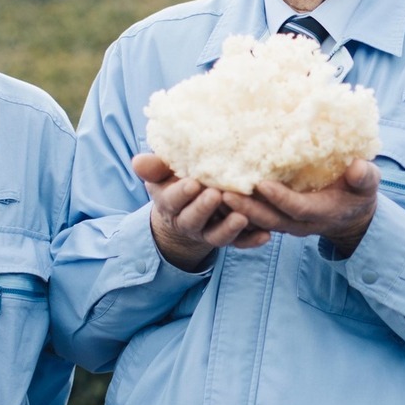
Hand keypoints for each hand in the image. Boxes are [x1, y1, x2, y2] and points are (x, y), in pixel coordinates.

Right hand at [132, 154, 269, 271]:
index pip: (172, 201)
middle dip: (203, 209)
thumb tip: (138, 161)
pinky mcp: (230, 238)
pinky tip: (266, 235)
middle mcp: (189, 222)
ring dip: (229, 229)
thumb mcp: (162, 173)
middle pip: (193, 220)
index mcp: (170, 204)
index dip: (181, 194)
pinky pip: (240, 243)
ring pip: (217, 236)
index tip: (193, 183)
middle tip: (216, 195)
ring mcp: (209, 232)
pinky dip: (252, 241)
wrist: (190, 205)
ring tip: (242, 218)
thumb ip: (153, 167)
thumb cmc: (176, 181)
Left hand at [221, 159, 380, 257]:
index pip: (296, 208)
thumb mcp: (367, 185)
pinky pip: (251, 217)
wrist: (351, 215)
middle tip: (223, 193)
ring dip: (233, 210)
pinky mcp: (275, 218)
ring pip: (255, 220)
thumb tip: (358, 167)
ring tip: (211, 193)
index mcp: (320, 212)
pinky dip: (233, 209)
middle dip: (245, 208)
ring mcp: (284, 222)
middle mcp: (298, 222)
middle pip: (268, 218)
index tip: (262, 184)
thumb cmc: (359, 193)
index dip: (280, 198)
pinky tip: (213, 193)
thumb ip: (364, 178)